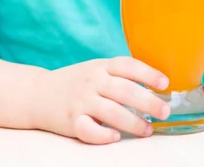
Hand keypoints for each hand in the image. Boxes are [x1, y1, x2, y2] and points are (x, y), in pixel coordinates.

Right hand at [33, 57, 169, 144]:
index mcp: (101, 66)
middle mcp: (92, 81)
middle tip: (164, 112)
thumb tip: (154, 88)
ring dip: (132, 122)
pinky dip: (102, 134)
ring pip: (111, 111)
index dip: (147, 73)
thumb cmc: (76, 82)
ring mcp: (81, 101)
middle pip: (124, 90)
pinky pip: (88, 129)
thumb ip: (118, 75)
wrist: (38, 93)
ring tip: (147, 130)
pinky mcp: (71, 121)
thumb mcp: (96, 70)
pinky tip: (114, 137)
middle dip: (148, 101)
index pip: (127, 65)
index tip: (165, 84)